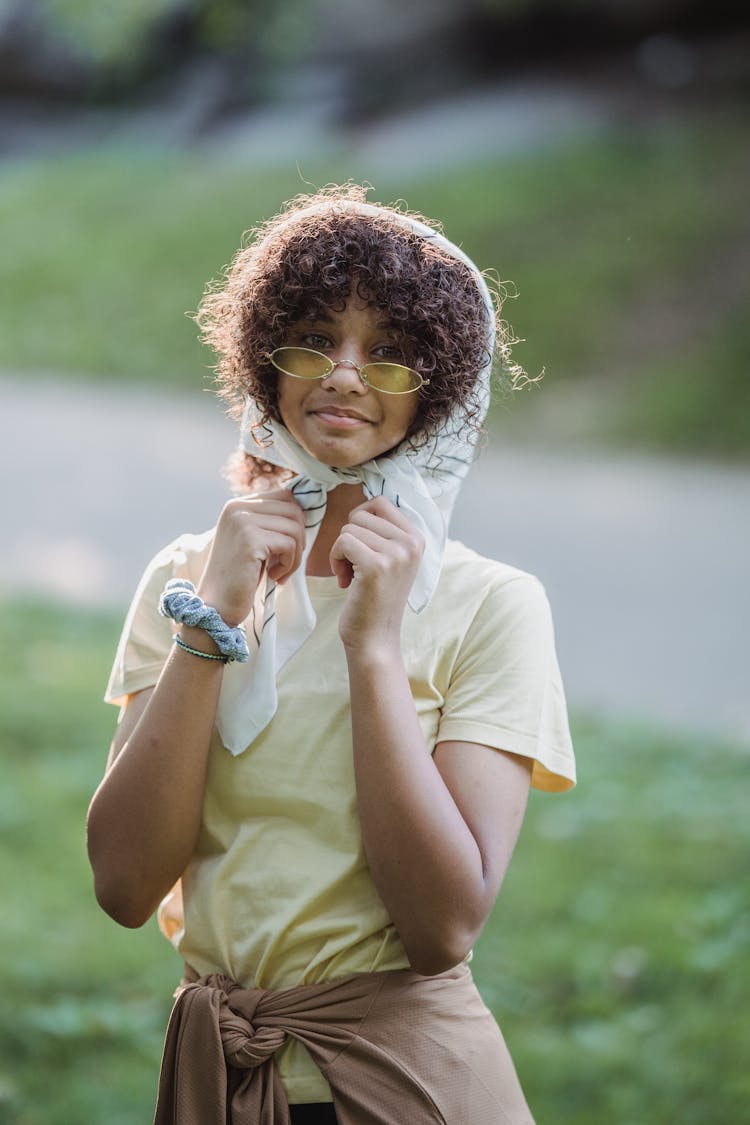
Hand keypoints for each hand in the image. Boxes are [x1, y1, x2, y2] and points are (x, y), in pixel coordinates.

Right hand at [197, 489, 304, 625]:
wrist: (217, 605)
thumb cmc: (240, 576)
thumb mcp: (254, 541)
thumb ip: (271, 522)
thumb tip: (307, 508)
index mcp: (237, 505)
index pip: (285, 496)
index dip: (296, 523)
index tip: (287, 548)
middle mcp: (237, 507)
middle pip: (293, 510)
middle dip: (299, 539)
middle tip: (286, 562)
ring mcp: (242, 521)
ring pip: (294, 527)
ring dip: (295, 555)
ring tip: (280, 571)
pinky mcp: (250, 539)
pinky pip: (289, 544)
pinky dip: (289, 564)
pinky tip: (275, 576)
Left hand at [330, 496, 423, 653]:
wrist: (375, 639)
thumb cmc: (375, 599)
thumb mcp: (390, 559)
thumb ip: (384, 531)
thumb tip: (365, 500)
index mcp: (417, 538)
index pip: (380, 502)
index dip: (360, 521)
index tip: (362, 548)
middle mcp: (412, 543)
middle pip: (361, 514)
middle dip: (350, 539)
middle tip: (355, 567)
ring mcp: (396, 553)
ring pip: (349, 528)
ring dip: (341, 552)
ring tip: (352, 576)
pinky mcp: (377, 565)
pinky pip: (342, 542)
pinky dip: (335, 560)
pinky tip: (346, 582)